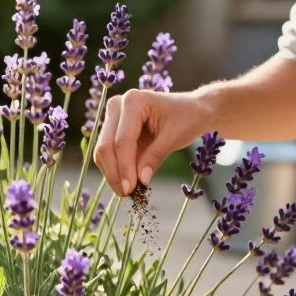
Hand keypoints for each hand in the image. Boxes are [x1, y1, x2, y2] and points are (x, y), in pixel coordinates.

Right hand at [93, 89, 213, 196]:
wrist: (191, 110)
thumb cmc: (187, 118)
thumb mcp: (174, 137)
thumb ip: (155, 157)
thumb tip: (140, 180)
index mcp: (133, 101)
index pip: (122, 140)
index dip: (124, 168)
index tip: (129, 190)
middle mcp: (117, 106)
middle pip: (106, 146)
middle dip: (115, 173)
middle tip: (126, 194)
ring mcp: (113, 117)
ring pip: (103, 152)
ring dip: (112, 174)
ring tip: (128, 192)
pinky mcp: (114, 130)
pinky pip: (109, 154)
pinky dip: (115, 170)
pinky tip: (127, 183)